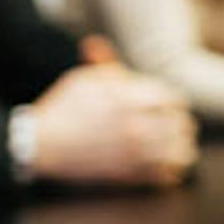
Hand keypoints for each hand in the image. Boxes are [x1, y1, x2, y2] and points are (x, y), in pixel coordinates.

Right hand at [29, 48, 195, 186]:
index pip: (172, 99)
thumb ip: (108, 66)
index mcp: (129, 99)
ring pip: (180, 153)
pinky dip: (171, 173)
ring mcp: (134, 153)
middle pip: (181, 125)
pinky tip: (171, 170)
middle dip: (181, 125)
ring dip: (183, 150)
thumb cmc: (61, 109)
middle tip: (183, 128)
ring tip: (183, 149)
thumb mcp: (85, 79)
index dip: (174, 102)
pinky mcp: (128, 175)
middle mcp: (137, 126)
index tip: (171, 106)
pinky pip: (165, 176)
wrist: (40, 145)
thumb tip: (108, 46)